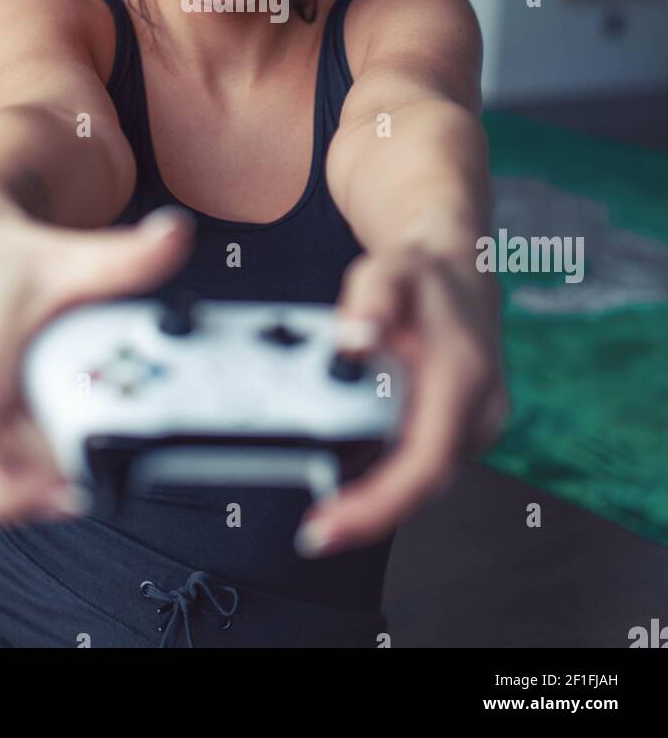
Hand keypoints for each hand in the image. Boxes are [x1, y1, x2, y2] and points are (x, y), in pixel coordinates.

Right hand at [0, 189, 194, 527]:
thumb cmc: (7, 256)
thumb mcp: (70, 259)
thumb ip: (126, 256)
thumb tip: (176, 236)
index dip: (1, 486)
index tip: (56, 490)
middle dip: (38, 490)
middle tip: (97, 486)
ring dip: (36, 479)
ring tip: (94, 475)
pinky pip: (0, 452)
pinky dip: (33, 461)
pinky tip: (73, 456)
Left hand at [294, 243, 509, 556]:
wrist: (457, 269)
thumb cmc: (422, 275)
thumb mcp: (388, 271)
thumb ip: (370, 302)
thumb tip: (353, 340)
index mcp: (463, 380)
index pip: (424, 464)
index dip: (378, 506)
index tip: (329, 527)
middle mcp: (480, 412)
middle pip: (421, 485)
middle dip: (368, 512)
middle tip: (316, 526)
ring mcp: (478, 426)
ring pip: (421, 479)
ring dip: (377, 495)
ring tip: (328, 500)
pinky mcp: (465, 432)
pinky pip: (423, 465)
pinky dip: (389, 475)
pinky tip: (352, 475)